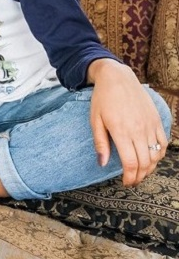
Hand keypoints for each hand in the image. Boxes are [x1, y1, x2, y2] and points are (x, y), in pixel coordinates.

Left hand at [88, 59, 167, 185]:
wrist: (117, 77)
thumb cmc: (102, 98)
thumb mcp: (95, 120)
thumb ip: (100, 143)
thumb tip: (102, 164)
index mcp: (121, 131)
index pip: (131, 163)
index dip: (130, 177)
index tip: (126, 182)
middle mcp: (138, 130)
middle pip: (145, 163)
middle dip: (140, 176)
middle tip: (133, 180)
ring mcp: (149, 124)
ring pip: (156, 155)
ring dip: (150, 168)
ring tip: (141, 171)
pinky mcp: (156, 119)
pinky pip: (163, 142)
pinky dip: (160, 154)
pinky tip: (152, 157)